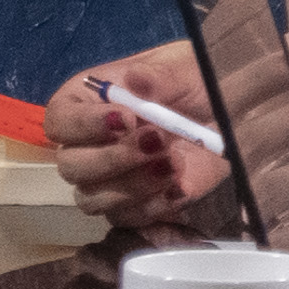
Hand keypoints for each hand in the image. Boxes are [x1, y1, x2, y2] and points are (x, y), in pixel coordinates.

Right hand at [40, 46, 220, 224]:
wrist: (228, 116)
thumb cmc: (195, 83)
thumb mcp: (184, 68)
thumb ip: (160, 75)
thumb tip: (136, 79)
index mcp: (87, 102)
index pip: (60, 121)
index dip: (85, 125)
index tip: (128, 118)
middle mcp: (88, 144)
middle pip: (69, 166)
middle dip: (112, 159)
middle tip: (159, 143)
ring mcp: (107, 180)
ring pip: (92, 199)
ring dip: (133, 186)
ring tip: (176, 165)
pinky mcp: (133, 206)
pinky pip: (127, 219)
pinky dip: (154, 207)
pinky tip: (181, 187)